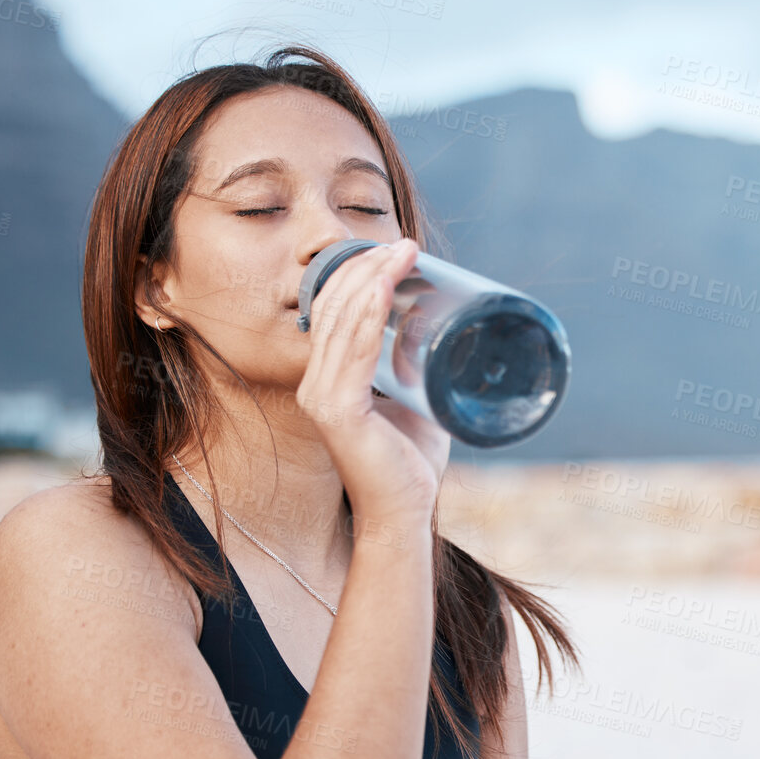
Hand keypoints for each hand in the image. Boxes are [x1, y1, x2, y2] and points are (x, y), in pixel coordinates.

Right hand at [296, 238, 443, 526]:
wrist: (404, 514)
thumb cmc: (410, 462)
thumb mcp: (414, 401)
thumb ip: (418, 370)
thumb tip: (444, 332)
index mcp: (328, 378)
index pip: (337, 312)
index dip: (361, 274)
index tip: (396, 249)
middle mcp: (316, 383)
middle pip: (336, 308)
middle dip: (368, 267)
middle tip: (404, 244)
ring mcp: (322, 396)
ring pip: (343, 322)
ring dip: (373, 280)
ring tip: (403, 253)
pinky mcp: (337, 412)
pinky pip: (352, 353)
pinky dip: (368, 316)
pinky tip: (383, 289)